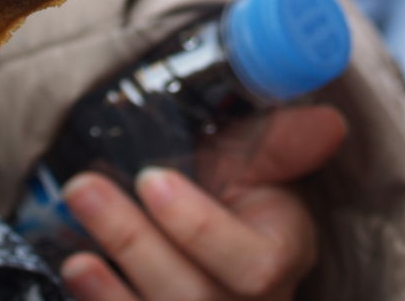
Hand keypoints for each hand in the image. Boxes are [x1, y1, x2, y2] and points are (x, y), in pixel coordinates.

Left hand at [58, 105, 346, 300]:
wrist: (201, 227)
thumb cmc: (232, 193)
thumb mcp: (256, 162)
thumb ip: (282, 143)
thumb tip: (330, 122)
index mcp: (279, 257)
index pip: (253, 266)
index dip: (199, 228)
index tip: (152, 179)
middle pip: (196, 297)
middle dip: (135, 242)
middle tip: (86, 188)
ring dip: (109, 284)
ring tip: (74, 238)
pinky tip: (78, 270)